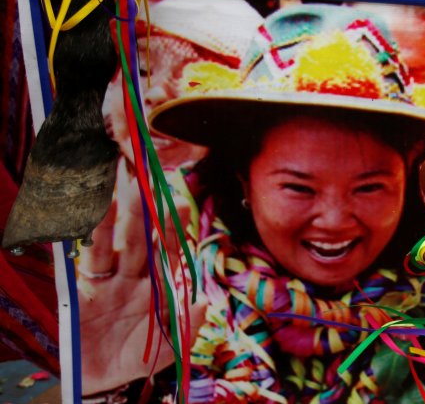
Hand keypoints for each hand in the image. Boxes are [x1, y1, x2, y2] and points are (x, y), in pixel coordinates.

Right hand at [77, 160, 203, 394]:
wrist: (100, 380)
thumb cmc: (139, 359)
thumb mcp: (169, 348)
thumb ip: (186, 326)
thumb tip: (204, 302)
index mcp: (161, 285)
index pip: (171, 251)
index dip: (176, 229)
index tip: (182, 204)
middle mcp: (136, 275)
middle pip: (143, 237)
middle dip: (146, 210)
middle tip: (149, 180)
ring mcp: (110, 279)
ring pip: (116, 242)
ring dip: (119, 217)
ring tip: (124, 187)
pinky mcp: (83, 288)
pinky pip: (88, 260)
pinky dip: (90, 237)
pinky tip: (92, 214)